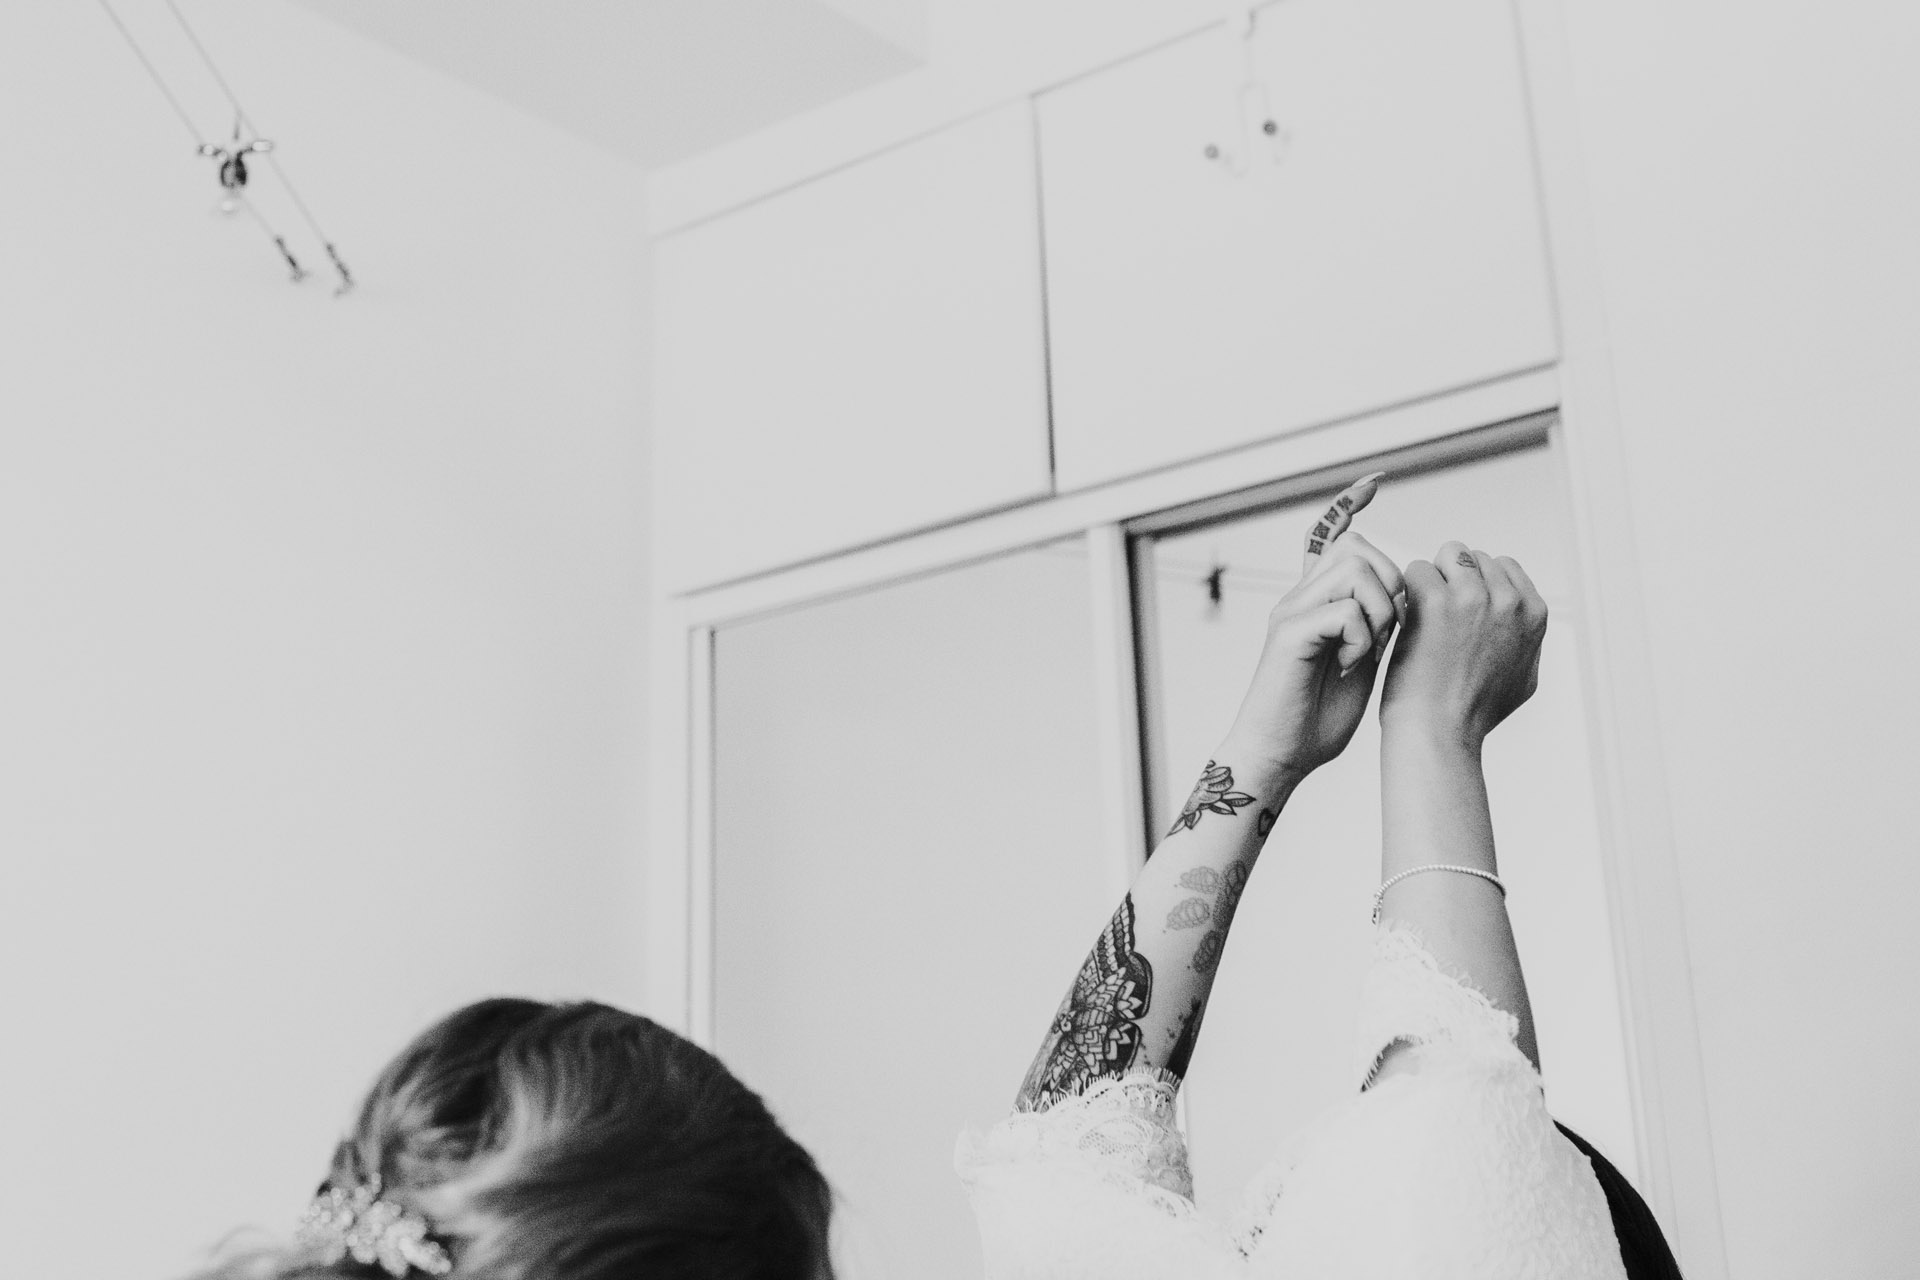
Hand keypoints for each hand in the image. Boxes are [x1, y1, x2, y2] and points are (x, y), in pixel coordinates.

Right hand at [1221, 474, 1405, 777]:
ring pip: (1355, 570)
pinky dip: (1361, 638)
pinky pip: (1344, 610)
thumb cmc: (1319, 715)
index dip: (1348, 503)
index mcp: (1317, 600)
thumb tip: (1408, 597)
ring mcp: (1291, 612)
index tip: (1373, 481)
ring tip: (1369, 652)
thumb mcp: (1360, 658)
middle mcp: (1300, 597)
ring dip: (1380, 610)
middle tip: (1388, 633)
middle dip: (1391, 584)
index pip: (1329, 535)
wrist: (1281, 754)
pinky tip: (1352, 668)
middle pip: (1357, 548)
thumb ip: (1376, 624)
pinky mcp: (1288, 634)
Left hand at [1379, 542, 1547, 748]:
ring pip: (1446, 555)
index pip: (1503, 566)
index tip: (1460, 612)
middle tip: (1437, 617)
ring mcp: (1474, 597)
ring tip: (1422, 616)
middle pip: (1473, 557)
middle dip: (1452, 578)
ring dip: (1430, 579)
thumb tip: (1521, 621)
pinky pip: (1416, 570)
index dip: (1476, 584)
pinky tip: (1406, 622)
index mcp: (1534, 613)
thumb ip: (1525, 641)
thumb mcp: (1523, 677)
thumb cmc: (1474, 713)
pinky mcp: (1437, 601)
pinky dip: (1406, 592)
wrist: (1439, 732)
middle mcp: (1509, 600)